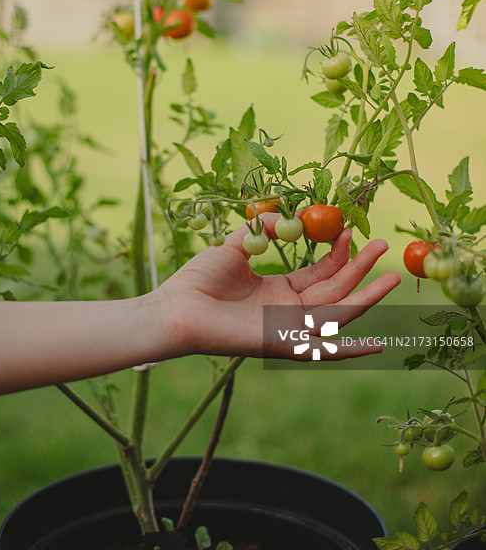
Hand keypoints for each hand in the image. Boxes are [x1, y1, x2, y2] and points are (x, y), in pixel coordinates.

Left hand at [158, 213, 399, 359]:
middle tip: (383, 245)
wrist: (175, 308)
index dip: (337, 253)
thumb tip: (293, 216)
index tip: (350, 229)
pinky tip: (379, 345)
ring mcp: (288, 330)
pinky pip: (323, 350)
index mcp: (278, 290)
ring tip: (393, 274)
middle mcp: (288, 311)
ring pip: (338, 313)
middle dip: (360, 268)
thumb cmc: (199, 279)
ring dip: (367, 295)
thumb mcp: (237, 244)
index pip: (319, 273)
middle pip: (336, 290)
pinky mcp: (284, 346)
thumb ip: (265, 229)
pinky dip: (350, 351)